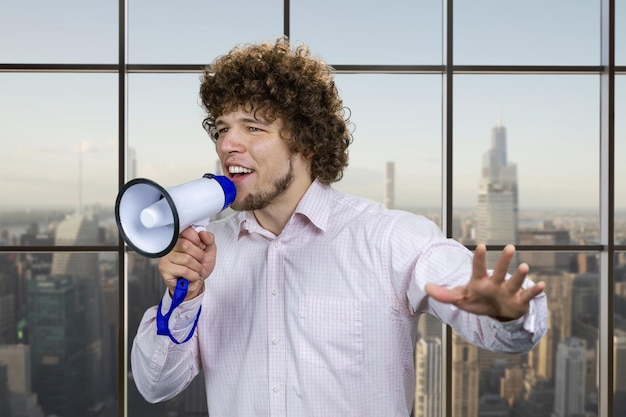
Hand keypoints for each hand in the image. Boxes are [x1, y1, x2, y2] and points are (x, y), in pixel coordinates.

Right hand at [158, 227, 216, 300]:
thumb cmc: (200, 266)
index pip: (187, 231)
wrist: (196, 283)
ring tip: (195, 270)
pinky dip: (192, 275)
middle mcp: (171, 246)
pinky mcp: (164, 269)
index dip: (197, 240)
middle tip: (198, 261)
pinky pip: (184, 270)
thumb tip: (202, 233)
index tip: (200, 247)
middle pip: (186, 245)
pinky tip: (190, 276)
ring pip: (186, 259)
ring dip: (197, 268)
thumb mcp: (209, 250)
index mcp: (181, 238)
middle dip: (198, 256)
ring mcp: (166, 257)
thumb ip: (209, 239)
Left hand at [424, 244, 544, 320]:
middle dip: (504, 260)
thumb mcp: (460, 299)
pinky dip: (534, 291)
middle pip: (499, 270)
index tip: (480, 246)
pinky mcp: (519, 301)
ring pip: (515, 282)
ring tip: (524, 267)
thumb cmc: (478, 301)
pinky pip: (528, 296)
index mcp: (480, 281)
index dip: (478, 258)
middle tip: (510, 247)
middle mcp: (496, 283)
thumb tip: (425, 287)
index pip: (478, 267)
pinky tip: (542, 285)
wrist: (497, 313)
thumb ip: (444, 294)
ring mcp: (508, 291)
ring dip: (520, 276)